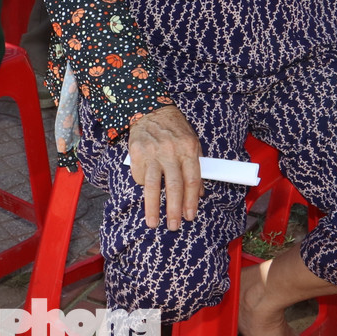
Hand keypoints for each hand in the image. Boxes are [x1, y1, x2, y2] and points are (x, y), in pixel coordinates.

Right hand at [127, 105, 202, 230]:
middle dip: (174, 209)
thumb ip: (196, 167)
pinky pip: (139, 176)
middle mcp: (171, 151)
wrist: (150, 109)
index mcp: (188, 148)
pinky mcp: (136, 152)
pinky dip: (143, 186)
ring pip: (153, 185)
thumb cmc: (174, 129)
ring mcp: (152, 152)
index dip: (191, 201)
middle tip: (173, 226)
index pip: (192, 181)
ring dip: (153, 207)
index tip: (189, 216)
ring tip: (153, 223)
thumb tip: (200, 193)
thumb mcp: (191, 143)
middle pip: (174, 186)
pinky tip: (146, 190)